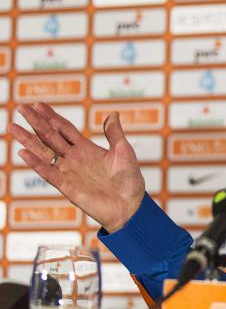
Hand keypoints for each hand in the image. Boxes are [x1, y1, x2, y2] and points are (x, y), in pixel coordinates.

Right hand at [9, 103, 144, 232]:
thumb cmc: (129, 179)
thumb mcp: (123, 151)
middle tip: (20, 107)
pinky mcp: (66, 185)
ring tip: (12, 126)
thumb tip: (112, 113)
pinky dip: (35, 163)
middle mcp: (74, 158)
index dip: (51, 116)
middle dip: (35, 121)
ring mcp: (68, 171)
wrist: (130, 205)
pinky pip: (48, 172)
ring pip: (43, 151)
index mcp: (87, 148)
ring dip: (28, 139)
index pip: (64, 128)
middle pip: (50, 135)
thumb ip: (114, 133)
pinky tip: (23, 152)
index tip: (37, 104)